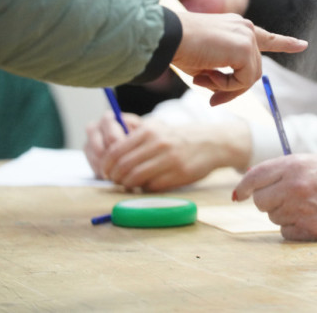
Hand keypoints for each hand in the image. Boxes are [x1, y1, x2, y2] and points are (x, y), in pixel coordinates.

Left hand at [85, 116, 251, 190]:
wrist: (211, 143)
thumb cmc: (178, 138)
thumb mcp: (157, 129)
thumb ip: (133, 136)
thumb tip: (107, 153)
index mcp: (149, 131)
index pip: (115, 151)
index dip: (106, 165)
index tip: (105, 171)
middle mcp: (158, 144)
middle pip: (123, 166)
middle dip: (115, 177)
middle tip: (115, 181)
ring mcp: (169, 160)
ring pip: (135, 178)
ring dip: (127, 185)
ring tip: (128, 184)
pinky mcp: (178, 174)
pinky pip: (152, 186)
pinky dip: (145, 188)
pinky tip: (147, 185)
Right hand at [172, 10, 306, 104]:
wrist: (164, 36)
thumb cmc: (176, 48)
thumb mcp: (203, 62)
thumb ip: (220, 72)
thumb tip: (223, 94)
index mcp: (236, 27)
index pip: (266, 37)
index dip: (284, 43)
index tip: (303, 45)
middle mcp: (246, 28)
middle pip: (252, 70)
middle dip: (232, 88)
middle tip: (209, 95)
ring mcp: (247, 37)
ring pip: (249, 78)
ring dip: (225, 86)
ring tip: (202, 78)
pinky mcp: (244, 48)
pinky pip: (243, 81)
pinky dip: (225, 86)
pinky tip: (207, 75)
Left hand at [233, 153, 316, 240]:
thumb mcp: (309, 161)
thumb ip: (280, 169)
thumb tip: (249, 182)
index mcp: (293, 166)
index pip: (255, 177)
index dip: (243, 187)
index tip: (240, 194)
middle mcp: (293, 188)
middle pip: (260, 201)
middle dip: (268, 200)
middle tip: (285, 196)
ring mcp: (300, 210)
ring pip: (273, 217)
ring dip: (282, 212)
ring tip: (304, 204)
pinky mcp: (307, 230)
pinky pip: (285, 231)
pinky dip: (292, 226)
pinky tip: (308, 217)